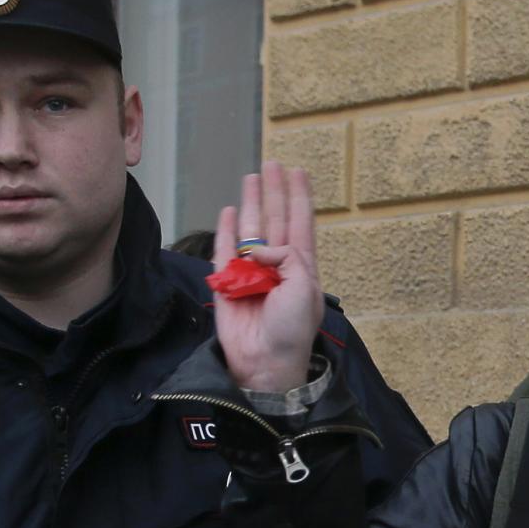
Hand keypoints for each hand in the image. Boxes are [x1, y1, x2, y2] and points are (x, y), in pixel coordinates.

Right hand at [212, 160, 324, 394]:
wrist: (264, 363)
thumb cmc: (291, 330)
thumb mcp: (303, 287)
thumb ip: (287, 257)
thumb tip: (259, 247)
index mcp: (301, 267)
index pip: (300, 223)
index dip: (299, 197)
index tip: (299, 171)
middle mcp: (276, 266)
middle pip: (275, 219)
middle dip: (275, 192)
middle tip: (273, 164)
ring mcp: (252, 273)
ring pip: (251, 230)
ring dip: (253, 204)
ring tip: (252, 178)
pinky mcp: (228, 284)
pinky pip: (225, 252)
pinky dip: (227, 231)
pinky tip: (231, 212)